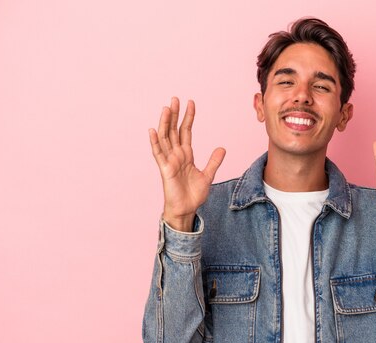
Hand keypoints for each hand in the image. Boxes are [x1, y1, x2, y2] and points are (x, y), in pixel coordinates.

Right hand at [149, 97, 225, 230]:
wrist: (186, 209)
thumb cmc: (193, 195)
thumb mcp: (208, 175)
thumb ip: (214, 161)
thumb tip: (222, 148)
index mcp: (186, 155)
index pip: (186, 131)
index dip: (188, 117)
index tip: (190, 103)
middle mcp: (176, 155)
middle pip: (174, 131)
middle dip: (175, 115)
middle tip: (175, 99)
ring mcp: (169, 161)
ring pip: (165, 138)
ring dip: (165, 123)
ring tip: (166, 108)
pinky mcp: (165, 169)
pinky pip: (158, 153)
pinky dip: (155, 142)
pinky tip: (153, 130)